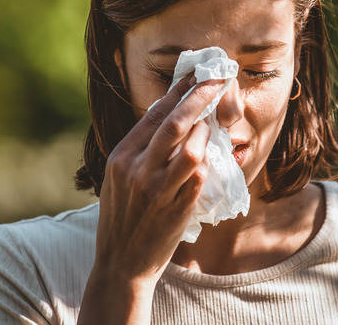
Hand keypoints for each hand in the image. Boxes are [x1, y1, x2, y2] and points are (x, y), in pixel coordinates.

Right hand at [79, 76, 223, 323]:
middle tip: (218, 78)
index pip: (153, 114)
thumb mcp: (119, 177)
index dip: (178, 90)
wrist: (121, 263)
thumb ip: (140, 149)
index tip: (196, 73)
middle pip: (175, 122)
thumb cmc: (122, 217)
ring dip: (206, 131)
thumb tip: (170, 116)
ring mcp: (157, 188)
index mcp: (121, 156)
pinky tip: (211, 154)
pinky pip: (199, 175)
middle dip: (200, 96)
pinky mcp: (176, 207)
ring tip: (213, 123)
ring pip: (191, 147)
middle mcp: (136, 168)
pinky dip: (207, 160)